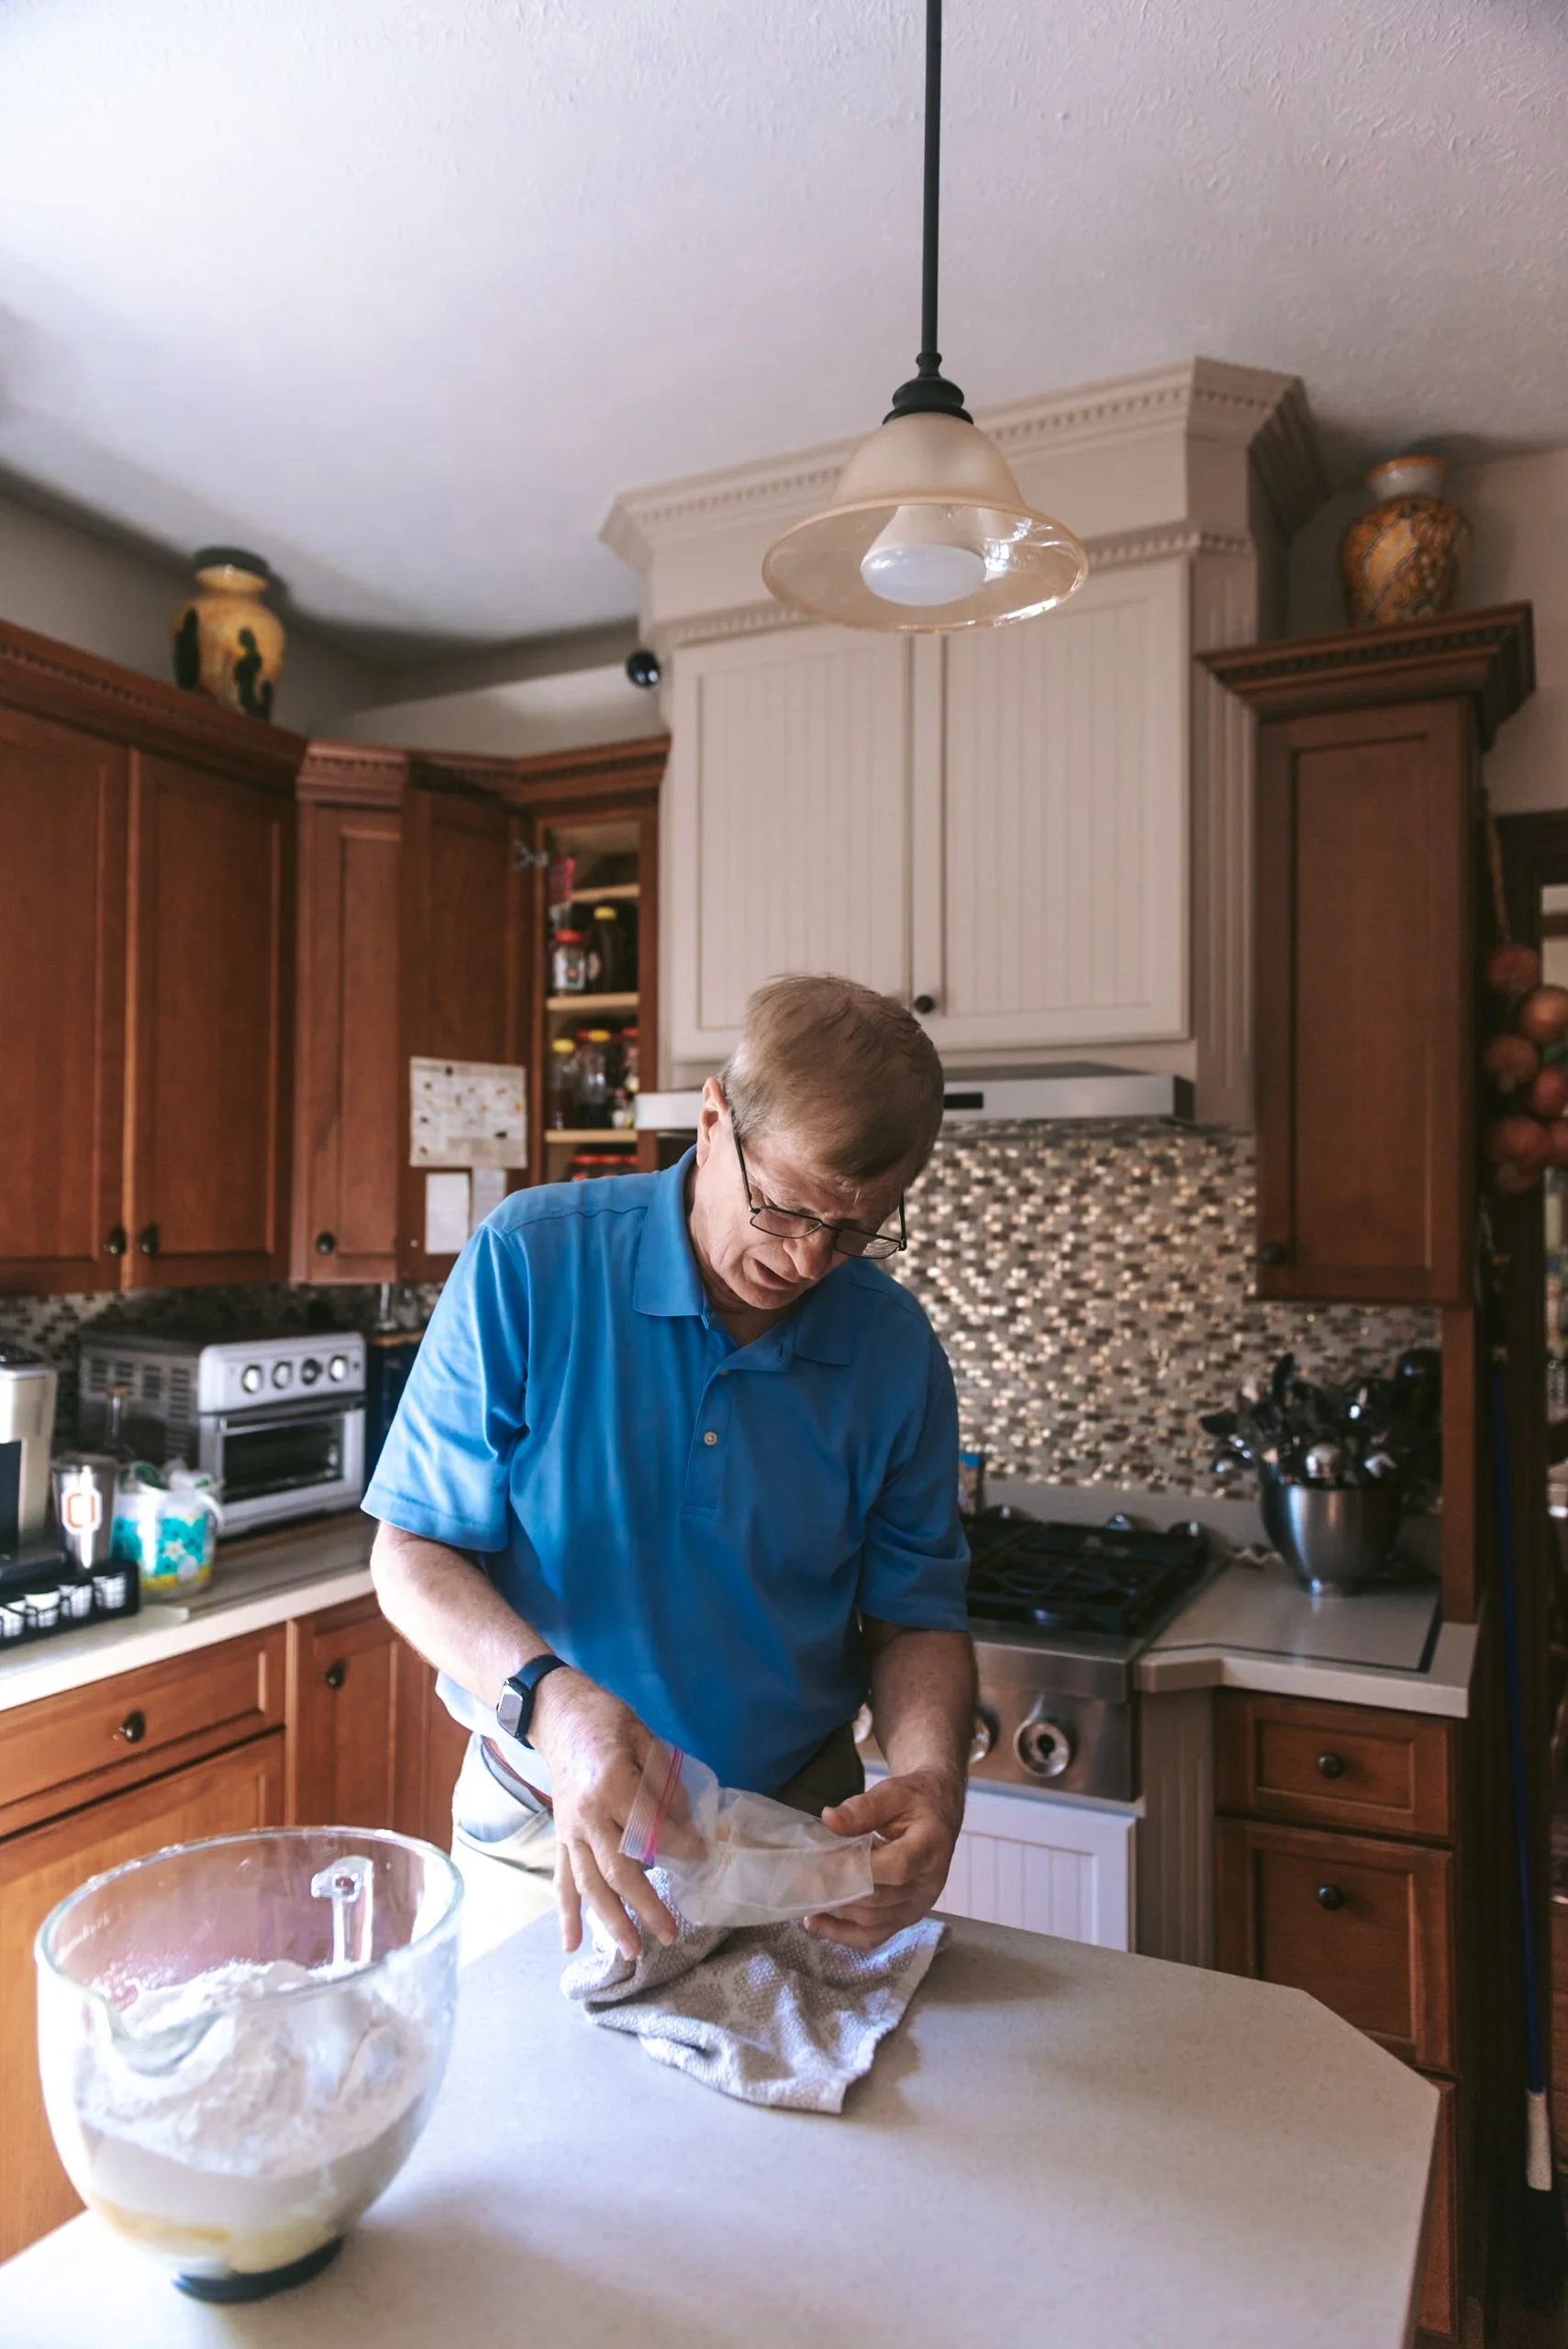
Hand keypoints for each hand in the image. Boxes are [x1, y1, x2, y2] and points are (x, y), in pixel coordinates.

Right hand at [527, 1670, 679, 1959]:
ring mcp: (570, 1830)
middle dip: (645, 1905)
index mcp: (612, 1785)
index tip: (703, 1857)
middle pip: (618, 1870)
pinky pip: (562, 1879)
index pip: (649, 1829)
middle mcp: (587, 1815)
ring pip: (590, 1884)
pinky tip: (571, 1944)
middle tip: (671, 1934)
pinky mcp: (560, 1837)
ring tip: (631, 1953)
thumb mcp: (646, 1739)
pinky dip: (566, 1913)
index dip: (680, 1847)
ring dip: (610, 1921)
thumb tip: (686, 1827)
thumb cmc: (608, 1723)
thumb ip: (665, 1784)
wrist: (559, 1715)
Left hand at [804, 1767, 963, 1950]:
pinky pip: (874, 1935)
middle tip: (798, 1880)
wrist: (937, 1815)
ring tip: (802, 1896)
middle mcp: (929, 1883)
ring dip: (835, 1911)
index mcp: (931, 1846)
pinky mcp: (906, 1918)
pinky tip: (815, 1921)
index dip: (855, 1868)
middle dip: (835, 1889)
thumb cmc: (915, 1801)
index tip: (818, 1861)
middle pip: (879, 1897)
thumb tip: (829, 1819)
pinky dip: (842, 1933)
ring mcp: (919, 1905)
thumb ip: (863, 1807)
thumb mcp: (893, 1792)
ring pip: (872, 1919)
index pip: (896, 1867)